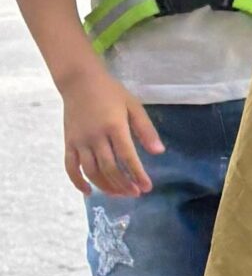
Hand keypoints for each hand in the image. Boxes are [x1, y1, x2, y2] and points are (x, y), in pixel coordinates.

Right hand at [60, 67, 162, 196]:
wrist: (80, 82)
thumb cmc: (111, 93)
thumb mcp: (133, 106)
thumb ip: (146, 129)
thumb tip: (159, 152)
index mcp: (114, 126)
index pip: (127, 156)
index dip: (137, 174)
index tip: (147, 187)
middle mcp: (95, 137)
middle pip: (109, 168)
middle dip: (124, 184)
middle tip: (135, 193)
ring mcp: (79, 141)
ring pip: (91, 171)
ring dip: (106, 186)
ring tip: (119, 194)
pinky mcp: (68, 143)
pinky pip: (70, 167)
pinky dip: (78, 182)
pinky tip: (89, 191)